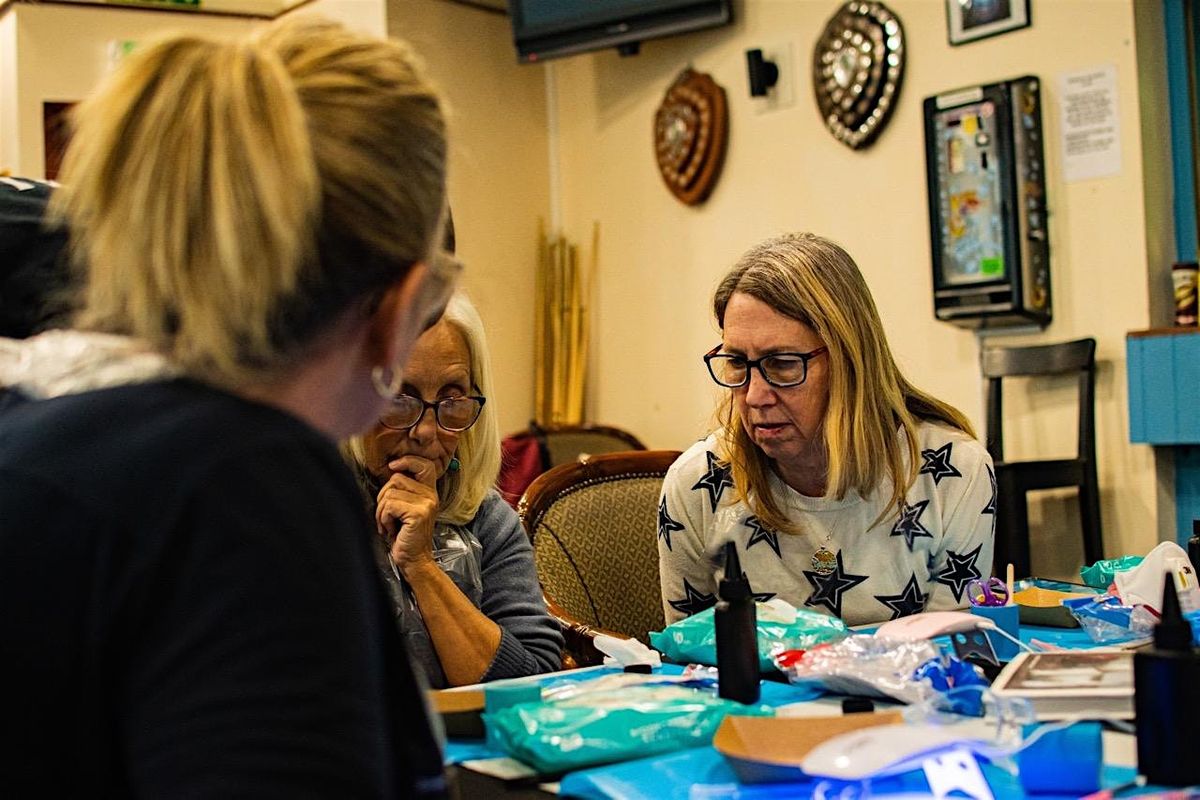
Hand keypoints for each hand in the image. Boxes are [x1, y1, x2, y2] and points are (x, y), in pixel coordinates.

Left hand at [375, 455, 440, 577]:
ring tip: (389, 525)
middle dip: (383, 498)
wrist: (415, 561)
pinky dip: (384, 519)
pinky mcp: (418, 513)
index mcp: (429, 492)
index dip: (408, 461)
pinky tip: (392, 530)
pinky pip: (389, 506)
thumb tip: (389, 472)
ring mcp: (426, 504)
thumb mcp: (406, 510)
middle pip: (396, 479)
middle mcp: (431, 496)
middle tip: (387, 517)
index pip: (425, 465)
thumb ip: (403, 491)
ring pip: (389, 493)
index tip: (393, 466)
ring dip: (382, 511)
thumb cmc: (406, 536)